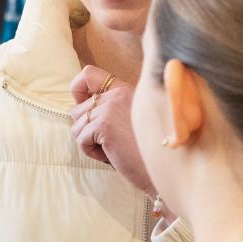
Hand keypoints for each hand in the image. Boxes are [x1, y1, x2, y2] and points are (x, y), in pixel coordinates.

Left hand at [70, 66, 153, 195]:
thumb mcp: (132, 120)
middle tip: (111, 141)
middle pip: (77, 109)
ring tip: (114, 148)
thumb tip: (77, 111)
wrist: (166, 167)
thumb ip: (111, 108)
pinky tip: (113, 155)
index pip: (88, 74)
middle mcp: (116, 94)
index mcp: (124, 89)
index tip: (85, 108)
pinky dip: (93, 153)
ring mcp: (110, 107)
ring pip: (76, 127)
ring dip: (90, 143)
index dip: (78, 91)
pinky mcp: (104, 124)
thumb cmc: (149, 150)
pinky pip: (81, 140)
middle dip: (87, 131)